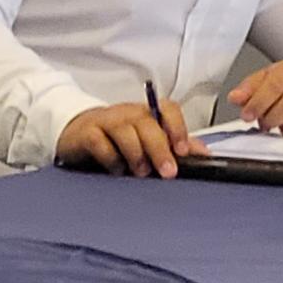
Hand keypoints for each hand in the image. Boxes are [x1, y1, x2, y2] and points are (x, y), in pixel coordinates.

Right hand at [56, 99, 209, 177]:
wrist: (78, 132)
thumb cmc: (118, 137)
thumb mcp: (148, 138)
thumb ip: (175, 144)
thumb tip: (203, 154)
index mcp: (148, 113)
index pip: (168, 109)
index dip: (178, 128)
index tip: (183, 150)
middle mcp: (129, 113)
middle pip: (147, 123)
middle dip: (160, 149)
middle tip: (168, 172)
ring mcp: (107, 121)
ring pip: (125, 131)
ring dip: (136, 154)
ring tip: (142, 172)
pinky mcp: (87, 133)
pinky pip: (100, 142)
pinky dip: (110, 158)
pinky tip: (116, 170)